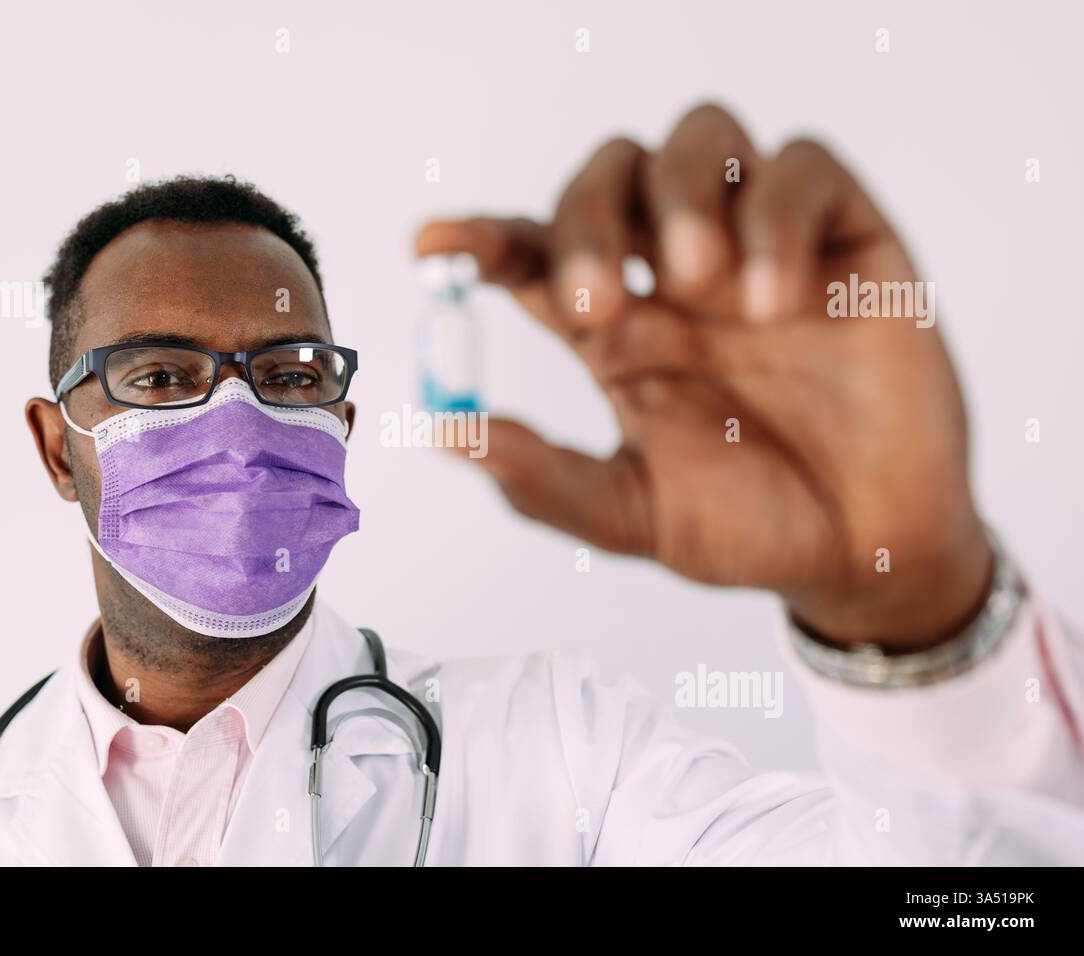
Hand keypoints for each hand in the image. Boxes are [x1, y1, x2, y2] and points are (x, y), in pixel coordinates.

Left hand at [415, 104, 992, 650]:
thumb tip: (445, 433)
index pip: (535, 251)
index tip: (433, 247)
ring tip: (695, 284)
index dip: (482, 239)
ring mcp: (759, 248)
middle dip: (582, 219)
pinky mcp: (845, 239)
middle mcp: (676, 275)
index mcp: (615, 327)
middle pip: (607, 176)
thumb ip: (542, 479)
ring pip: (700, 137)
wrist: (866, 554)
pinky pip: (803, 168)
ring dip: (678, 196)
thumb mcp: (629, 515)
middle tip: (591, 305)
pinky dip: (776, 217)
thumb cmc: (747, 527)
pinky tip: (773, 302)